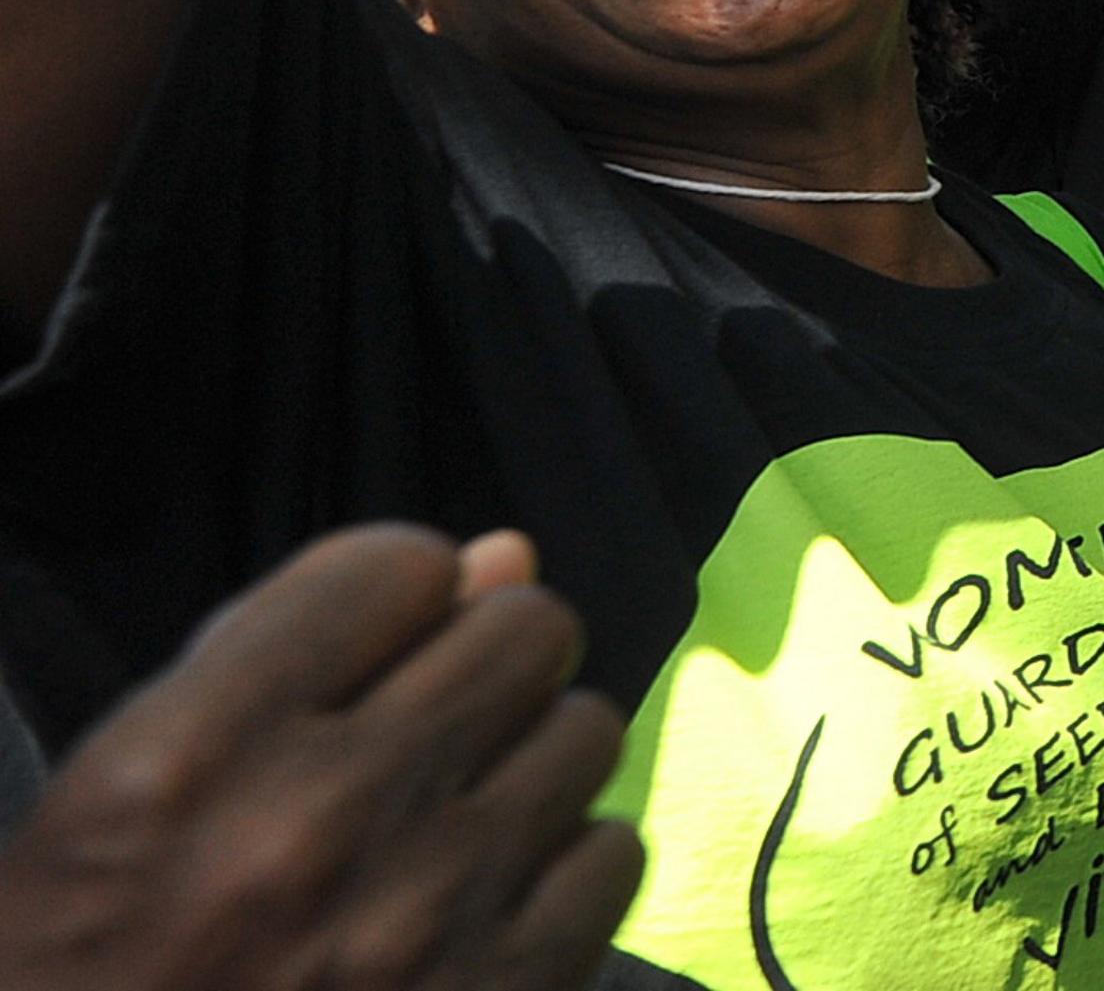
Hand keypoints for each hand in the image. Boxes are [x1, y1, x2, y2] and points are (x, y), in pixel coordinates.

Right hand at [0, 523, 640, 989]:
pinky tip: (488, 900)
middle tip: (431, 730)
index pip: (399, 566)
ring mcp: (425, 916)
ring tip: (452, 819)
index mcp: (189, 760)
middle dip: (484, 664)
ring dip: (528, 760)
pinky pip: (612, 854)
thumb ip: (290, 655)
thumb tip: (498, 554)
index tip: (371, 656)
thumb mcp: (128, 797)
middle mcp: (318, 822)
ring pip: (586, 730)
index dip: (396, 601)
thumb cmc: (91, 967)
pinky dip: (561, 868)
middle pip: (526, 630)